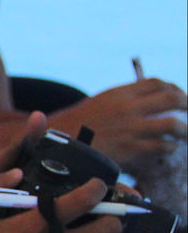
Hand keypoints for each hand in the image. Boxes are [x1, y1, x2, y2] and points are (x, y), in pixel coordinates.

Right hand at [52, 77, 187, 165]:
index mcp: (120, 93)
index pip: (157, 83)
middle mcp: (129, 108)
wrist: (58, 142)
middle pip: (172, 99)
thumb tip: (148, 101)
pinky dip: (171, 146)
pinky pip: (162, 146)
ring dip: (186, 130)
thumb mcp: (100, 102)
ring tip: (187, 134)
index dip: (174, 88)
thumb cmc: (78, 123)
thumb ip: (124, 100)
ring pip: (173, 124)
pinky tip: (170, 147)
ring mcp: (132, 128)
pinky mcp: (132, 148)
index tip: (179, 96)